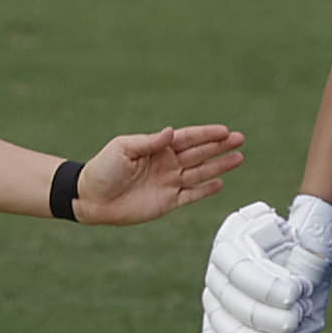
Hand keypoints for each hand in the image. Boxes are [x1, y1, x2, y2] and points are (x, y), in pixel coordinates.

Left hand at [72, 124, 243, 226]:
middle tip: (240, 139)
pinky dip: (206, 189)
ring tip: (238, 158)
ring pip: (200, 172)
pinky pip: (191, 194)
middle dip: (220, 146)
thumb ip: (149, 142)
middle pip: (199, 153)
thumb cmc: (102, 169)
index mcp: (157, 148)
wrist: (91, 198)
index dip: (207, 134)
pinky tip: (220, 183)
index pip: (187, 138)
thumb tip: (171, 132)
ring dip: (219, 165)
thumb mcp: (123, 148)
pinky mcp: (167, 202)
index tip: (225, 130)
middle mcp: (167, 163)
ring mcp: (169, 182)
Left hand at [199, 194, 331, 332]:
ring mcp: (218, 271)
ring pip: (235, 303)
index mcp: (229, 323)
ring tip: (296, 304)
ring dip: (271, 311)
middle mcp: (217, 299)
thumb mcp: (305, 316)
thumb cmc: (307, 281)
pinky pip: (242, 271)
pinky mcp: (227, 242)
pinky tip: (291, 288)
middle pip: (228, 331)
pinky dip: (270, 285)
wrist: (313, 235)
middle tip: (289, 331)